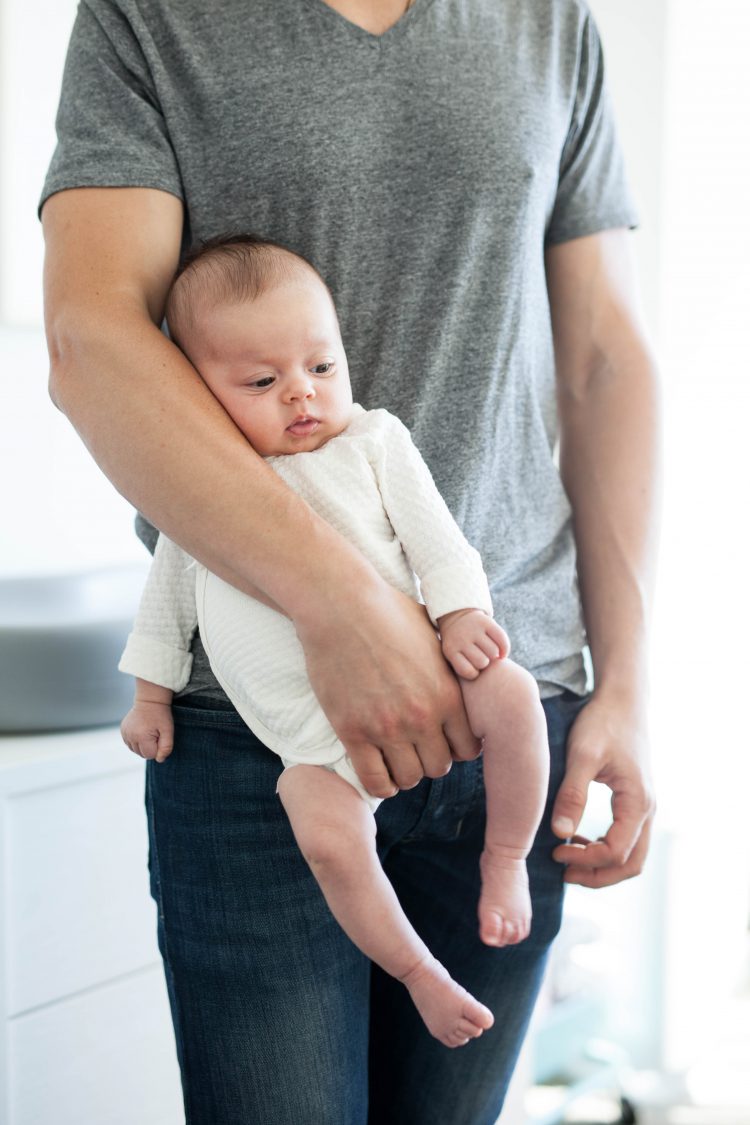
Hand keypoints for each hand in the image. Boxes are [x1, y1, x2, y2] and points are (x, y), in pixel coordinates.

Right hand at [120, 700, 174, 763]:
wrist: (150, 700)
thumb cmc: (161, 715)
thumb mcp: (168, 730)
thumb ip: (166, 747)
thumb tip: (160, 760)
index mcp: (141, 737)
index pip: (150, 755)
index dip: (158, 747)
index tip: (160, 736)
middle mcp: (130, 736)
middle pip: (142, 754)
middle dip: (150, 747)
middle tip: (155, 733)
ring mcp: (125, 733)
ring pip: (135, 750)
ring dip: (143, 745)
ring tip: (148, 732)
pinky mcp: (123, 730)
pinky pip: (130, 743)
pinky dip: (136, 740)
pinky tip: (142, 731)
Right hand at [297, 584, 480, 798]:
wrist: (341, 606)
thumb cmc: (388, 611)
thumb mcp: (434, 636)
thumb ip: (451, 664)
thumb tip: (468, 668)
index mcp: (447, 694)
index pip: (468, 748)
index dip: (457, 747)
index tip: (443, 740)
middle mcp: (422, 716)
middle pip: (439, 767)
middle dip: (430, 760)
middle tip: (417, 747)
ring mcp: (386, 727)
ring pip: (409, 778)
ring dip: (405, 772)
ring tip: (396, 757)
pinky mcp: (352, 731)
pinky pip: (374, 780)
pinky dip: (379, 784)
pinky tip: (378, 771)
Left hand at [438, 609, 509, 679]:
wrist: (457, 618)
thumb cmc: (458, 647)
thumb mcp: (453, 658)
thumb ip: (464, 671)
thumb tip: (486, 687)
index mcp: (450, 650)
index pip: (468, 671)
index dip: (474, 674)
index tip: (473, 669)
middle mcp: (461, 638)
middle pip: (482, 662)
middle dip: (485, 664)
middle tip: (482, 659)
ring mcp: (474, 629)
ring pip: (494, 652)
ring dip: (494, 656)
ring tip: (488, 653)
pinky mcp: (486, 621)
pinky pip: (502, 640)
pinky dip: (505, 648)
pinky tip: (501, 652)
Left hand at [551, 692, 654, 886]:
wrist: (622, 700)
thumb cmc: (602, 723)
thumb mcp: (583, 755)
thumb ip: (572, 794)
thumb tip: (558, 834)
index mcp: (637, 802)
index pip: (616, 852)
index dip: (585, 861)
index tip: (555, 852)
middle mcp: (648, 809)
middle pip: (632, 864)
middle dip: (598, 876)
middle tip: (563, 872)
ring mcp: (645, 806)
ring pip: (633, 855)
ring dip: (602, 865)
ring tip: (566, 859)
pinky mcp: (636, 801)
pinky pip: (628, 838)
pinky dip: (605, 849)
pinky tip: (577, 839)